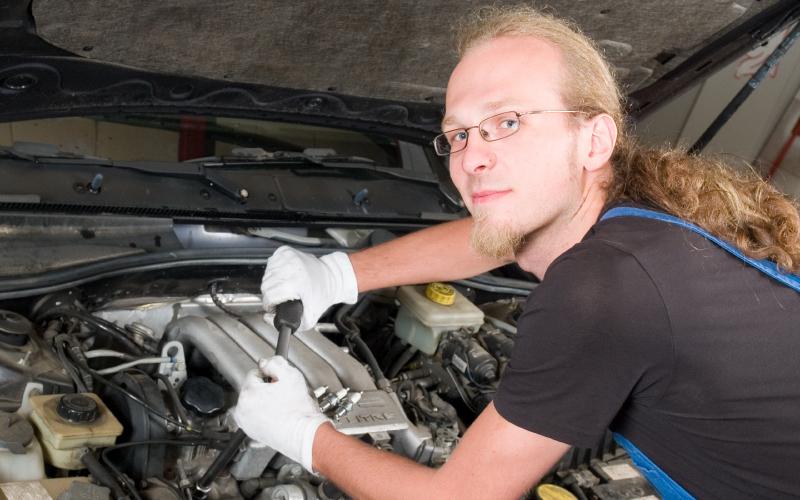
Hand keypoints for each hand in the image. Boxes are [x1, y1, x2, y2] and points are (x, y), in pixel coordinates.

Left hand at [233, 356, 328, 471]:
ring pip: (254, 402)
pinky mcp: (251, 433)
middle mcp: (242, 409)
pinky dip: (264, 414)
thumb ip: (275, 362)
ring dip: (264, 401)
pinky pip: (255, 416)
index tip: (278, 380)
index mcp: (248, 394)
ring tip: (281, 406)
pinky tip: (278, 415)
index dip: (269, 374)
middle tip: (282, 394)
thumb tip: (266, 362)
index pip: (254, 373)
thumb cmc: (299, 411)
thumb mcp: (291, 375)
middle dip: (266, 388)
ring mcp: (246, 423)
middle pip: (253, 388)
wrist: (304, 435)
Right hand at [261, 246, 357, 330]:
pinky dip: (274, 271)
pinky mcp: (285, 251)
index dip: (271, 305)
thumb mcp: (309, 318)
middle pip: (266, 286)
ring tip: (285, 286)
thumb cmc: (322, 295)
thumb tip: (267, 318)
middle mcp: (290, 268)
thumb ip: (287, 324)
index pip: (269, 296)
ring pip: (266, 275)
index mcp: (294, 283)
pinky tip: (285, 276)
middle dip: (271, 295)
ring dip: (273, 283)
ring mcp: (287, 258)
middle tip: (282, 298)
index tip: (276, 306)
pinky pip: (270, 264)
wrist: (332, 277)